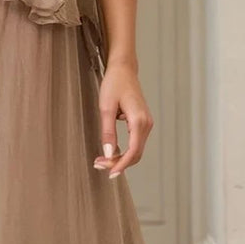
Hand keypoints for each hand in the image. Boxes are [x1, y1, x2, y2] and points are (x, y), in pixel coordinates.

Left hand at [93, 60, 153, 177]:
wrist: (123, 70)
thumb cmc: (114, 85)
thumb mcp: (105, 108)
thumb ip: (108, 132)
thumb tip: (109, 154)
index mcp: (139, 121)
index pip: (133, 151)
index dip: (121, 164)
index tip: (110, 173)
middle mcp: (146, 124)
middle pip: (135, 153)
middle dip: (118, 163)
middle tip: (98, 165)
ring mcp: (146, 124)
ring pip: (135, 149)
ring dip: (120, 158)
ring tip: (101, 161)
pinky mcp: (142, 123)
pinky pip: (135, 143)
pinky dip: (124, 150)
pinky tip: (110, 152)